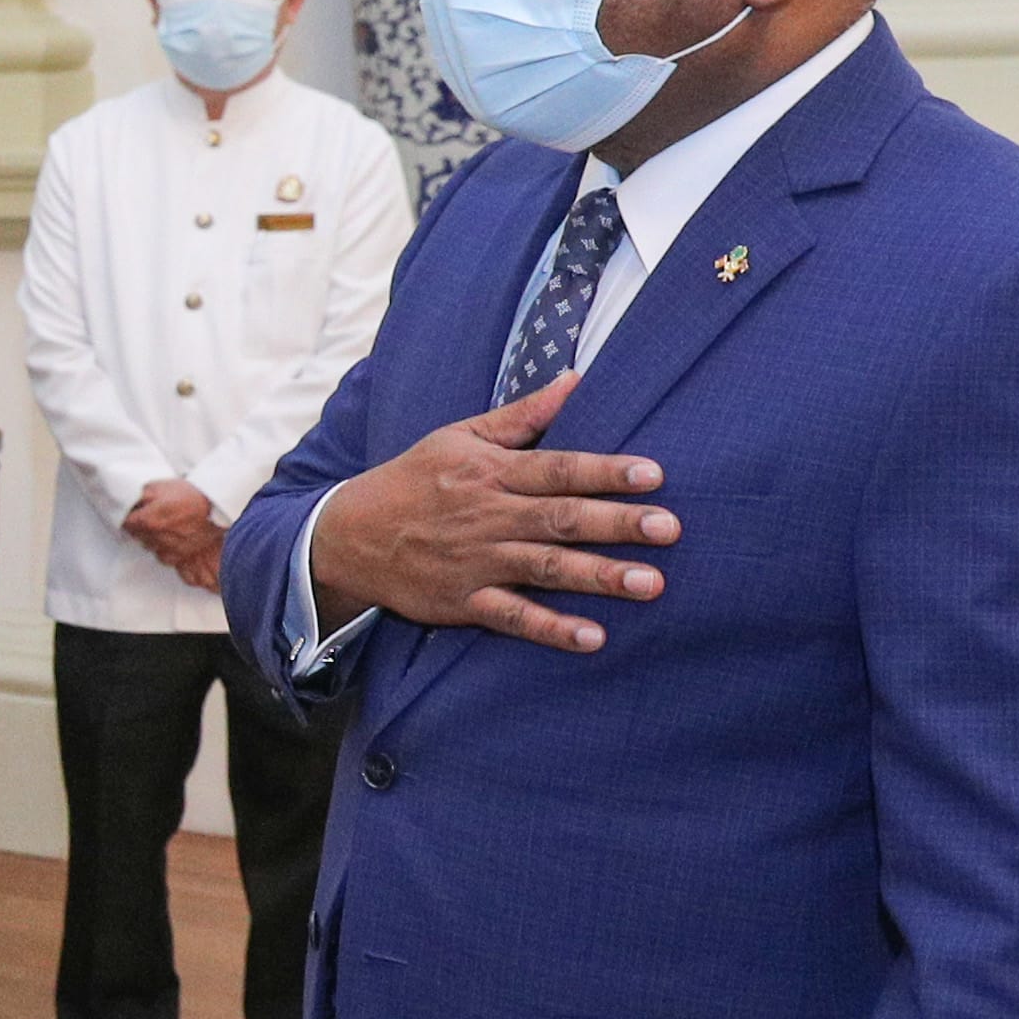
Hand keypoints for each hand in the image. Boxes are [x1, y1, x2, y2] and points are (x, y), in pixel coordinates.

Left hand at [124, 479, 225, 592]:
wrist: (216, 508)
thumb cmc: (189, 495)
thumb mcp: (159, 487)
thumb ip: (139, 496)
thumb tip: (127, 501)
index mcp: (148, 520)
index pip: (125, 523)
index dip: (128, 515)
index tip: (133, 511)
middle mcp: (154, 538)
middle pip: (136, 535)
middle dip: (139, 525)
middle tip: (150, 515)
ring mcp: (166, 549)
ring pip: (148, 545)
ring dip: (151, 536)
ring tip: (164, 524)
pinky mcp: (177, 557)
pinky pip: (161, 554)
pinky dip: (163, 547)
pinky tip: (171, 535)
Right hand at [305, 372, 680, 652]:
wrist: (348, 535)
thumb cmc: (413, 480)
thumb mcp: (460, 436)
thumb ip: (522, 416)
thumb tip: (576, 382)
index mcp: (490, 472)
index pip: (556, 469)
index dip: (605, 471)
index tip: (653, 474)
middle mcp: (487, 516)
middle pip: (561, 518)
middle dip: (618, 524)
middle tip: (669, 529)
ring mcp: (476, 562)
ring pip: (546, 567)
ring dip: (599, 576)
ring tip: (651, 584)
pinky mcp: (462, 602)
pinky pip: (512, 617)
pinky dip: (550, 627)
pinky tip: (592, 637)